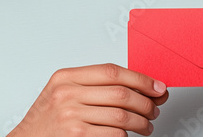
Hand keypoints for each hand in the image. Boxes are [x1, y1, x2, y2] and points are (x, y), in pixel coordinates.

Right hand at [7, 63, 168, 136]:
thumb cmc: (47, 119)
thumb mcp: (62, 93)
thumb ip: (93, 86)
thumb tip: (138, 86)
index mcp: (65, 78)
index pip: (112, 71)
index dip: (140, 79)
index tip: (156, 87)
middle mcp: (67, 94)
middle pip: (121, 93)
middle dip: (146, 103)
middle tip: (154, 109)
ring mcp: (72, 116)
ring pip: (122, 116)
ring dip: (142, 122)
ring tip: (145, 125)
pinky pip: (115, 135)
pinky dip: (127, 136)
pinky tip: (128, 135)